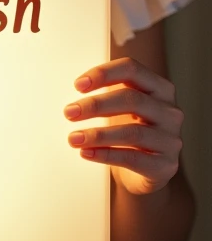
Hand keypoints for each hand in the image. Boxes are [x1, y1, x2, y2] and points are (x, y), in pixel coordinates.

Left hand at [63, 56, 183, 195]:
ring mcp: (171, 140)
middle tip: (69, 112)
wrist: (142, 172)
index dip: (103, 73)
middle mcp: (170, 112)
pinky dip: (105, 154)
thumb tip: (76, 84)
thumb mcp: (121, 105)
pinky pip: (132, 158)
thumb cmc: (129, 129)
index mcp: (160, 88)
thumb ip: (106, 89)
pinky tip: (86, 152)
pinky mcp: (166, 166)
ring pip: (132, 132)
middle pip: (131, 99)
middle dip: (95, 105)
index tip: (77, 85)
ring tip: (73, 138)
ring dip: (97, 134)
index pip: (132, 69)